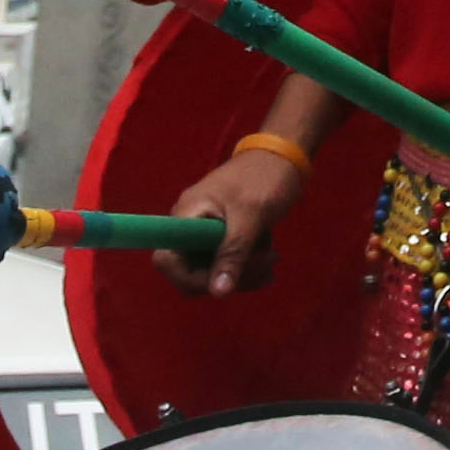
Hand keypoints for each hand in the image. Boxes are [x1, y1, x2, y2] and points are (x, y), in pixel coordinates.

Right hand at [167, 145, 311, 295]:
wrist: (284, 157)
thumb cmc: (264, 178)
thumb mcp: (251, 215)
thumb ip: (233, 253)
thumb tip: (218, 292)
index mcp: (187, 215)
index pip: (166, 260)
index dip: (188, 278)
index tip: (222, 280)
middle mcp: (190, 226)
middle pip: (193, 272)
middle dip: (229, 277)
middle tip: (266, 264)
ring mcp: (207, 233)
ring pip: (215, 272)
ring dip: (245, 273)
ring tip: (272, 256)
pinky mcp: (224, 237)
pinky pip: (228, 264)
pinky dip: (249, 268)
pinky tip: (269, 258)